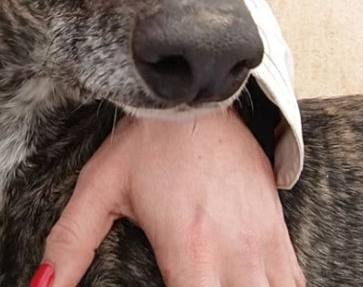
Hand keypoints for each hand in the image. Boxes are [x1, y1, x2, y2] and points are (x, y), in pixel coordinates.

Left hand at [30, 110, 304, 286]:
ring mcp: (264, 240)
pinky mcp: (277, 226)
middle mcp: (236, 253)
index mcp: (191, 250)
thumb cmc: (148, 140)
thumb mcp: (101, 186)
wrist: (197, 96)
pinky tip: (248, 285)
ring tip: (213, 284)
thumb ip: (69, 244)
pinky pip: (293, 280)